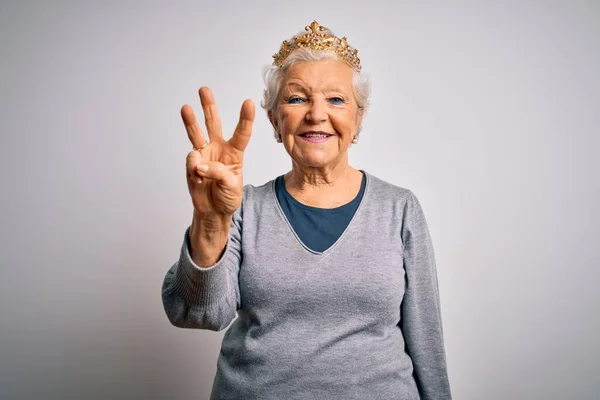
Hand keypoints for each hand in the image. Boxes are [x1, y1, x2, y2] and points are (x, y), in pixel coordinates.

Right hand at [183, 87, 254, 216]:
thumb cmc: (228, 197)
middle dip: (208, 106)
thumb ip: (219, 173)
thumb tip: (199, 163)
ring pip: (196, 133)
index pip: (242, 133)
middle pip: (213, 123)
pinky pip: (191, 162)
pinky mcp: (192, 164)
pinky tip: (199, 180)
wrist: (213, 211)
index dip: (245, 118)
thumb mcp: (232, 187)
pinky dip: (195, 170)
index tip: (249, 103)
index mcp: (235, 152)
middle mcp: (218, 148)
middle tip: (204, 89)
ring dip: (190, 121)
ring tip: (186, 108)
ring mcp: (203, 154)